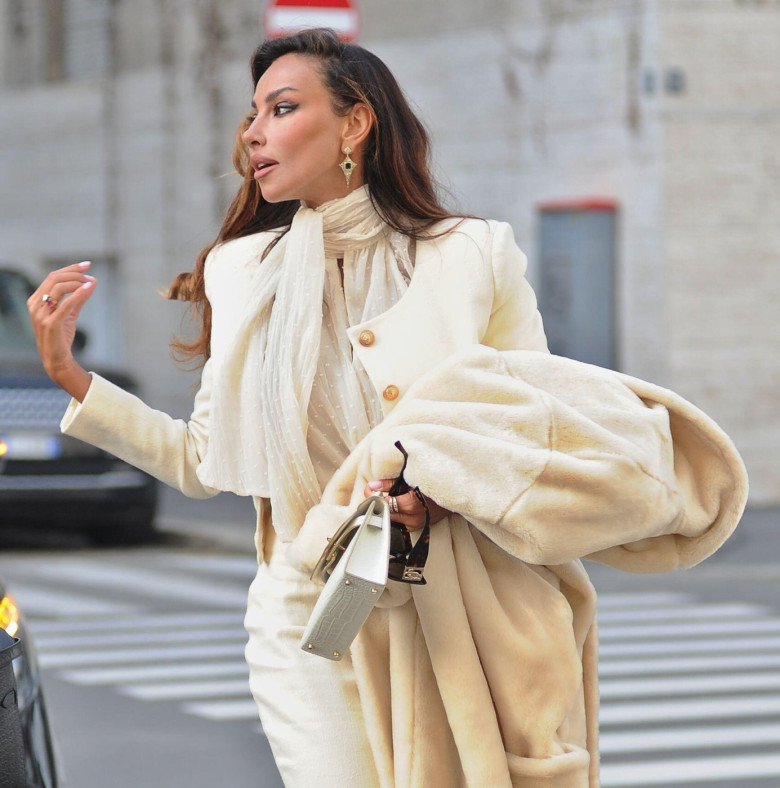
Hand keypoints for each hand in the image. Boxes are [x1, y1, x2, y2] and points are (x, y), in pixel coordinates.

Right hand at [27, 261, 95, 401]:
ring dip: (76, 282)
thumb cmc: (61, 335)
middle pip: (54, 279)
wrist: (57, 358)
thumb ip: (79, 297)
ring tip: (90, 283)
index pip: (52, 277)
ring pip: (58, 288)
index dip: (70, 269)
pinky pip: (65, 304)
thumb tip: (92, 281)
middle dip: (74, 273)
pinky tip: (88, 289)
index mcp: (36, 300)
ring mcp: (40, 314)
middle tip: (90, 275)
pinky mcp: (50, 324)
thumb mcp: (71, 312)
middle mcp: (35, 305)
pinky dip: (78, 294)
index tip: (87, 265)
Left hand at [363, 479, 448, 530]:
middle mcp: (413, 519)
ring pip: (392, 520)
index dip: (374, 496)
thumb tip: (372, 485)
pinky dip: (396, 514)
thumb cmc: (432, 482)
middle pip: (386, 514)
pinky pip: (401, 522)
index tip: (370, 489)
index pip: (384, 504)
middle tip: (376, 492)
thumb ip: (390, 483)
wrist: (453, 493)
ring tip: (387, 497)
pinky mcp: (419, 528)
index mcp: (411, 505)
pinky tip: (397, 505)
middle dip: (379, 503)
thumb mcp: (410, 478)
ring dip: (387, 509)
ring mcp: (416, 525)